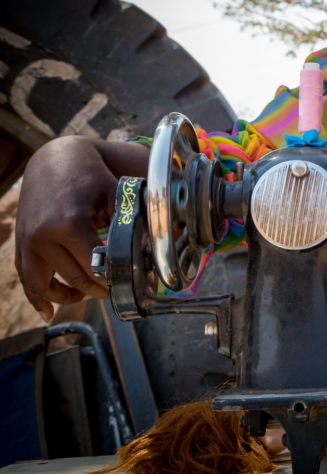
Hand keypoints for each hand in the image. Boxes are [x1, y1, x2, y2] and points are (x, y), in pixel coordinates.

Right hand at [15, 136, 146, 320]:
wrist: (54, 161)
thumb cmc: (91, 177)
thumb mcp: (117, 194)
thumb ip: (133, 221)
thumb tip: (159, 245)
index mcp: (70, 224)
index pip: (96, 266)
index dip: (115, 278)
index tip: (132, 283)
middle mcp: (44, 237)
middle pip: (75, 278)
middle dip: (98, 289)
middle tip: (117, 290)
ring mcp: (28, 243)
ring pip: (46, 285)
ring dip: (68, 297)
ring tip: (88, 297)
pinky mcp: (21, 245)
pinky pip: (25, 279)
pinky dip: (37, 298)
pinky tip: (48, 312)